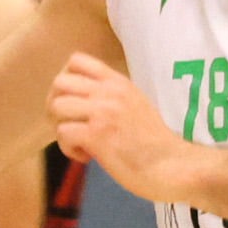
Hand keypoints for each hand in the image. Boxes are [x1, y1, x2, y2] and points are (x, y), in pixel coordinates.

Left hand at [52, 52, 197, 205]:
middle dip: (57, 105)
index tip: (74, 102)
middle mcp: (109, 92)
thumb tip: (81, 100)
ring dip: (62, 127)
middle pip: (60, 83)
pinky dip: (68, 148)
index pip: (77, 61)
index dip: (66, 80)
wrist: (171, 166)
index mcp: (118, 82)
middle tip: (70, 124)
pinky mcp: (97, 136)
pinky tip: (87, 156)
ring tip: (79, 142)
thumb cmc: (154, 142)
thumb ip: (112, 96)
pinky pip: (62, 133)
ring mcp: (102, 112)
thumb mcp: (136, 104)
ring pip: (56, 106)